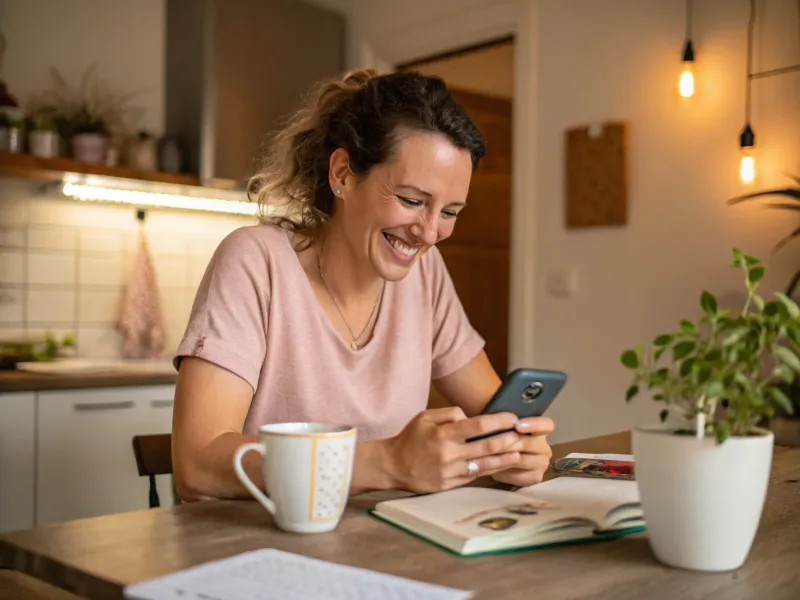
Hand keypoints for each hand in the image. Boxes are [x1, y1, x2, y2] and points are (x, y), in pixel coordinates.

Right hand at [384, 407, 521, 492]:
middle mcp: (448, 454)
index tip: (512, 418)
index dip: (498, 421)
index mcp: (442, 434)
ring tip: (519, 453)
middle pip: (486, 447)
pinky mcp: (449, 485)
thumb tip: (470, 417)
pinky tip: (500, 465)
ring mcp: (450, 472)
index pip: (477, 426)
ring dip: (504, 459)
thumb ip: (449, 413)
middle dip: (508, 441)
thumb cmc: (410, 438)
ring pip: (484, 465)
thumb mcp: (425, 417)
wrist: (393, 466)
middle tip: (522, 436)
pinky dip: (489, 470)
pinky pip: (474, 476)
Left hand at [490, 417, 554, 487]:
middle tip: (492, 444)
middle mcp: (543, 445)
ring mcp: (542, 462)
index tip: (517, 425)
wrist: (494, 461)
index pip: (547, 425)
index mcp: (538, 429)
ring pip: (525, 460)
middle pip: (532, 444)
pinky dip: (507, 473)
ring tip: (488, 457)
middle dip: (510, 443)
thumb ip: (501, 421)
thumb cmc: (497, 438)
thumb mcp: (499, 427)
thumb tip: (494, 414)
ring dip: (505, 459)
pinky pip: (523, 476)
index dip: (534, 424)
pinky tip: (495, 471)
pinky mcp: (536, 476)